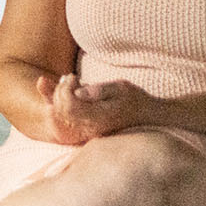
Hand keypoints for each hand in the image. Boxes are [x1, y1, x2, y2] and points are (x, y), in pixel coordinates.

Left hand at [34, 72, 157, 143]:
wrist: (146, 116)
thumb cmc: (135, 99)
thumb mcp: (121, 88)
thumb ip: (100, 90)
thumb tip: (78, 92)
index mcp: (98, 116)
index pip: (69, 106)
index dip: (65, 90)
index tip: (73, 77)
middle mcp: (89, 125)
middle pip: (61, 110)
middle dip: (60, 91)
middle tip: (70, 78)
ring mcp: (86, 128)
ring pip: (61, 114)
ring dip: (59, 96)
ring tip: (70, 81)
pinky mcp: (85, 127)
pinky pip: (66, 116)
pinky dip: (62, 101)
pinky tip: (70, 88)